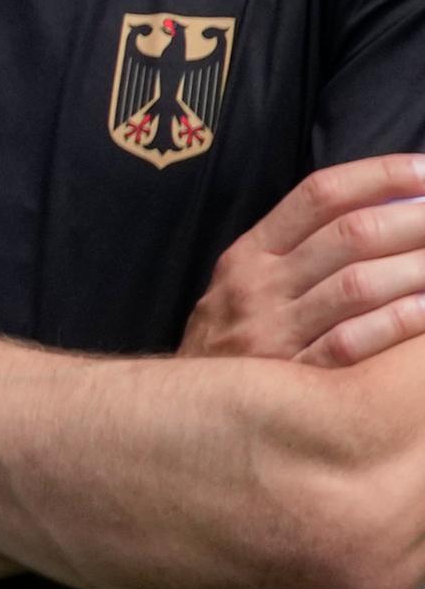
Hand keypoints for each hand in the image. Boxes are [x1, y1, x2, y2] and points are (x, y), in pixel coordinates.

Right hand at [182, 153, 424, 365]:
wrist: (187, 411)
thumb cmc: (234, 338)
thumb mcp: (246, 282)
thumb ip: (298, 249)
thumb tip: (383, 212)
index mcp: (251, 253)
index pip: (319, 195)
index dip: (379, 176)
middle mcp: (259, 285)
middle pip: (350, 236)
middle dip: (415, 220)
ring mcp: (275, 331)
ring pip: (359, 285)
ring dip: (418, 268)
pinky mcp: (294, 376)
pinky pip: (355, 342)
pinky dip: (399, 322)